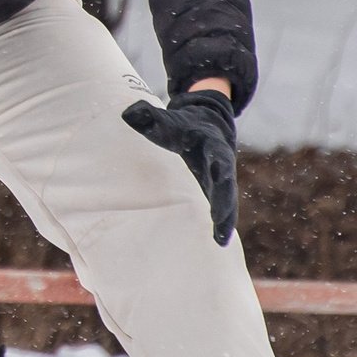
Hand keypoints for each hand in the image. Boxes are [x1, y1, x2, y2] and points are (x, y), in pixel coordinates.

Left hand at [122, 81, 238, 244]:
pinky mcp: (212, 192)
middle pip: (227, 193)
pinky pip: (216, 210)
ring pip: (225, 206)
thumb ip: (151, 118)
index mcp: (215, 150)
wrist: (206, 126)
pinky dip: (215, 225)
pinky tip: (211, 243)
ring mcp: (218, 183)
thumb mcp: (171, 120)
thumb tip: (129, 113)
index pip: (220, 167)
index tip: (219, 193)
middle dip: (225, 213)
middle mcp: (221, 169)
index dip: (220, 180)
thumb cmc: (185, 125)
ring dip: (223, 224)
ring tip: (219, 243)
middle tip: (221, 235)